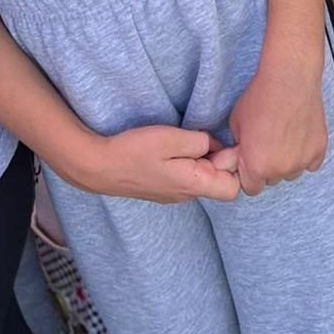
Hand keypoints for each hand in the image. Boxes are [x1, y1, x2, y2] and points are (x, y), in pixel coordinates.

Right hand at [67, 125, 242, 203]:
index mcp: (193, 185)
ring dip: (201, 159)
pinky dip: (187, 162)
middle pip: (219, 182)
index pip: (234, 188)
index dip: (235, 165)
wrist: (98, 167)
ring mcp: (174, 194)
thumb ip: (200, 142)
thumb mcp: (171, 138)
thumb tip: (215, 146)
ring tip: (183, 143)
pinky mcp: (164, 189)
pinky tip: (172, 149)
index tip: (221, 146)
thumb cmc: (134, 151)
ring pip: (203, 178)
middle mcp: (186, 195)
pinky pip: (187, 177)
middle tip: (199, 140)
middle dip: (218, 160)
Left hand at [222, 58, 327, 196]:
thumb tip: (243, 156)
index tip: (250, 160)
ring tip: (285, 137)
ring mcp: (303, 161)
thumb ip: (240, 148)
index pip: (251, 188)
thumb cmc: (260, 97)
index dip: (248, 174)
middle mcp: (281, 170)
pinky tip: (299, 136)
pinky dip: (306, 154)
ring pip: (292, 172)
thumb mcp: (236, 124)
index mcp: (256, 167)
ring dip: (287, 162)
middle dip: (268, 167)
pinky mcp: (320, 149)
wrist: (289, 77)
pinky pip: (311, 163)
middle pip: (272, 180)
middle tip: (267, 143)